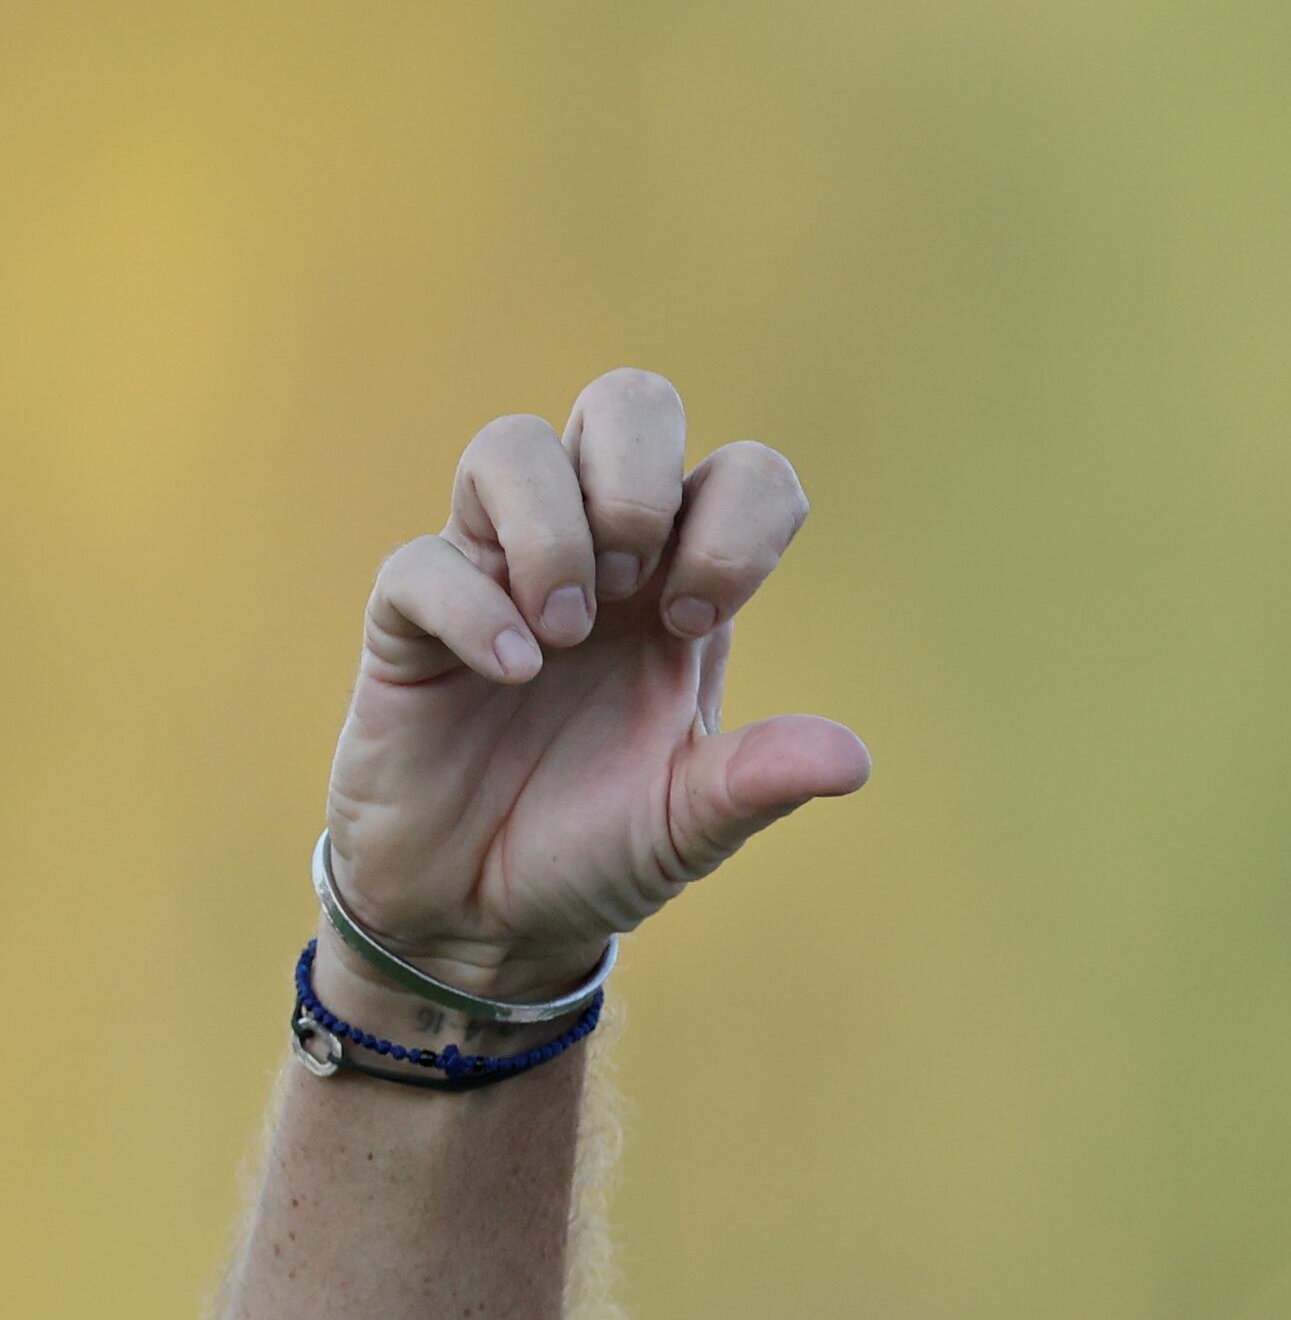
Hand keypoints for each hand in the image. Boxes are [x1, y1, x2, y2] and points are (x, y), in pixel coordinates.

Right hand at [326, 371, 851, 1002]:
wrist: (482, 918)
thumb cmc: (596, 851)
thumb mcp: (691, 825)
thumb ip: (760, 783)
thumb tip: (852, 759)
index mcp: (683, 588)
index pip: (741, 473)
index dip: (738, 518)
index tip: (699, 621)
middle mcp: (598, 560)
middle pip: (627, 402)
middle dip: (640, 473)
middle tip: (636, 586)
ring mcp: (499, 575)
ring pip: (512, 445)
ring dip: (552, 527)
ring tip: (567, 631)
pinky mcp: (410, 618)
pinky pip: (426, 558)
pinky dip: (474, 608)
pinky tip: (510, 674)